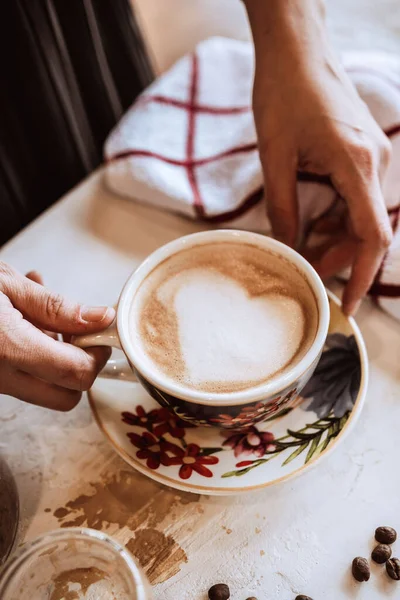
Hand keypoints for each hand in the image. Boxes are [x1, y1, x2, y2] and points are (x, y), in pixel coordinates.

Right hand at [0, 262, 114, 409]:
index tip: (99, 330)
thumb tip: (100, 318)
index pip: (75, 374)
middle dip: (79, 365)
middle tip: (75, 328)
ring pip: (45, 388)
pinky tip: (20, 315)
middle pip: (66, 396)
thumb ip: (56, 306)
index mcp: (7, 349)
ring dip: (55, 355)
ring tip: (37, 310)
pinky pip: (23, 377)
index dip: (96, 353)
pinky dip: (33, 352)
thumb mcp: (6, 285)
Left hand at [244, 0, 392, 313]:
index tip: (348, 304)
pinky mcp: (363, 154)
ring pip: (362, 217)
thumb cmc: (284, 94)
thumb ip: (283, 208)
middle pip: (367, 231)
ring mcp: (372, 158)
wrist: (297, 51)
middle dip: (339, 258)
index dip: (361, 275)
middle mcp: (375, 164)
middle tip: (307, 274)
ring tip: (302, 251)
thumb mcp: (274, 157)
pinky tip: (311, 223)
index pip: (372, 235)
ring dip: (335, 239)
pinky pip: (356, 198)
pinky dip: (336, 218)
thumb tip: (287, 248)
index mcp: (357, 165)